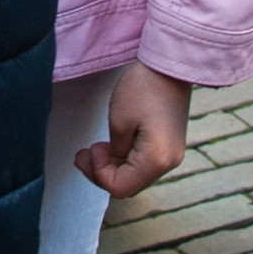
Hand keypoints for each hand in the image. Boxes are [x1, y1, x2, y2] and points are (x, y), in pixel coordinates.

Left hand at [74, 64, 195, 200]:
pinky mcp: (168, 146)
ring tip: (94, 148)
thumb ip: (113, 152)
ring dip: (112, 166)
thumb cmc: (142, 89)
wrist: (168, 66)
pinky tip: (112, 145)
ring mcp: (171, 156)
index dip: (98, 173)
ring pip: (134, 176)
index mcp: (156, 160)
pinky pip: (142, 164)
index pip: (120, 187)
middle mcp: (168, 164)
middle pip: (128, 186)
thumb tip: (112, 163)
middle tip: (82, 154)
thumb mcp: (119, 121)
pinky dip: (124, 160)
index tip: (92, 148)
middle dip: (101, 172)